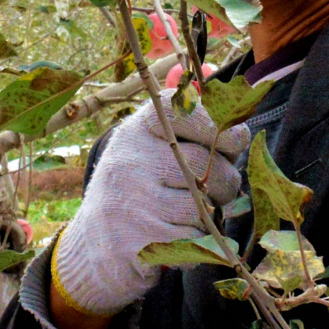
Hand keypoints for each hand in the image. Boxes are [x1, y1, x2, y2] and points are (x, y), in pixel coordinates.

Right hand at [48, 99, 248, 326]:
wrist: (93, 248)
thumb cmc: (137, 190)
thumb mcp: (150, 147)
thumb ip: (185, 118)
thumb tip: (216, 79)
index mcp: (135, 131)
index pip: (184, 112)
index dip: (218, 126)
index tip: (234, 142)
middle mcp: (128, 161)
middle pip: (205, 165)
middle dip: (224, 182)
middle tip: (216, 191)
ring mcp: (129, 202)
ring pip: (202, 208)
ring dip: (206, 218)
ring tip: (186, 217)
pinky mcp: (136, 242)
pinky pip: (193, 242)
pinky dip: (195, 247)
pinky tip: (176, 241)